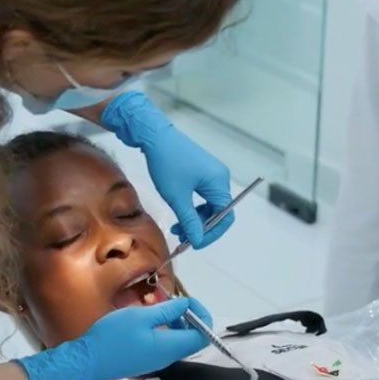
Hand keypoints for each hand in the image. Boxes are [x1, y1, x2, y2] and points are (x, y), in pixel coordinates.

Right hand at [15, 297, 215, 379]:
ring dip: (173, 322)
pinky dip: (162, 329)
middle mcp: (168, 357)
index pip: (203, 335)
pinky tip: (146, 318)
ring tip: (156, 305)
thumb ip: (167, 310)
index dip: (202, 316)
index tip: (188, 300)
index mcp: (171, 347)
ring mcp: (156, 360)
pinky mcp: (145, 360)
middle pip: (191, 338)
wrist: (87, 361)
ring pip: (176, 340)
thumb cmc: (113, 336)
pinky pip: (163, 344)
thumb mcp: (141, 316)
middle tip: (171, 300)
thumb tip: (186, 305)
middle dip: (187, 316)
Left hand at [99, 93, 235, 248]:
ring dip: (194, 218)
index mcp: (218, 182)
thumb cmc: (167, 163)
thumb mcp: (177, 197)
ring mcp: (210, 173)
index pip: (225, 216)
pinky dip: (192, 207)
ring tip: (176, 227)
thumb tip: (198, 240)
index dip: (211, 233)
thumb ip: (189, 221)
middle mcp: (219, 177)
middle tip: (181, 237)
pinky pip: (202, 196)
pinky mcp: (201, 171)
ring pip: (208, 205)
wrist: (154, 135)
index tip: (194, 244)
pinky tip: (178, 212)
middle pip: (218, 212)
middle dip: (200, 227)